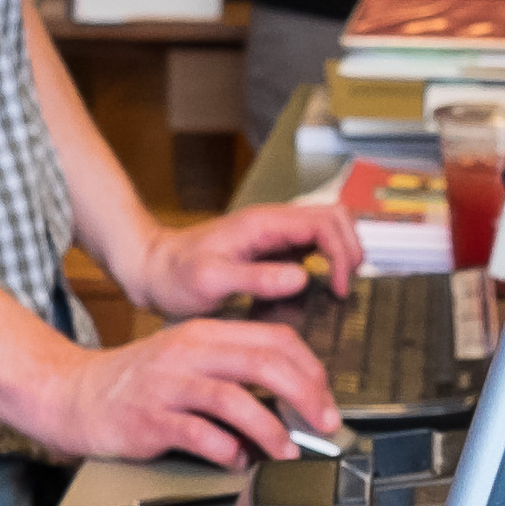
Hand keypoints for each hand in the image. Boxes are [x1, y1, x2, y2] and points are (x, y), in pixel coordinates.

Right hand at [27, 314, 340, 467]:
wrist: (72, 394)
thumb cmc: (135, 383)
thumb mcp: (187, 360)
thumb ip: (234, 373)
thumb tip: (285, 402)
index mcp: (205, 334)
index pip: (275, 339)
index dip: (310, 369)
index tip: (325, 399)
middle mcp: (189, 352)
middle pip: (264, 363)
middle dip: (305, 396)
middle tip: (323, 424)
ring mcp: (169, 384)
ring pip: (235, 398)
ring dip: (271, 429)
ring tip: (286, 450)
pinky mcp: (150, 417)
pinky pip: (199, 433)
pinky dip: (226, 450)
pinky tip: (235, 460)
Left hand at [114, 196, 359, 320]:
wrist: (153, 270)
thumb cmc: (176, 275)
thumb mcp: (211, 281)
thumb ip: (255, 278)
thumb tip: (301, 277)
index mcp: (263, 224)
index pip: (324, 223)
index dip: (341, 254)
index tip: (338, 288)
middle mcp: (273, 222)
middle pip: (336, 217)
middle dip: (351, 248)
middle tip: (345, 285)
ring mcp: (274, 233)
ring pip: (328, 227)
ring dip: (343, 251)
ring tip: (339, 285)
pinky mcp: (271, 247)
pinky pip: (313, 244)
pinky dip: (328, 259)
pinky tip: (321, 284)